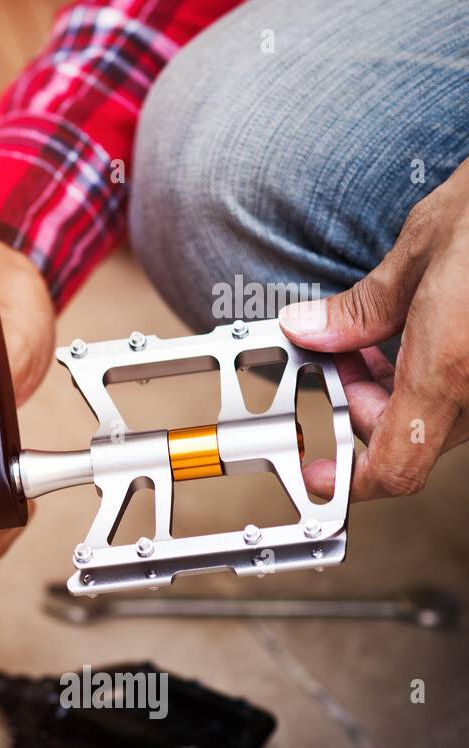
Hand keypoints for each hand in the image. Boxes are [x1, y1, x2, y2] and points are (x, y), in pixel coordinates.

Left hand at [279, 160, 468, 500]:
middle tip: (338, 363)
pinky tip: (419, 334)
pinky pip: (467, 393)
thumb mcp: (422, 250)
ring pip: (440, 417)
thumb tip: (312, 330)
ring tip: (374, 339)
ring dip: (398, 393)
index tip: (317, 470)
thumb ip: (361, 307)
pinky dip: (434, 377)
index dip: (348, 480)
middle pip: (411, 440)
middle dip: (363, 410)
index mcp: (450, 368)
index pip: (394, 468)